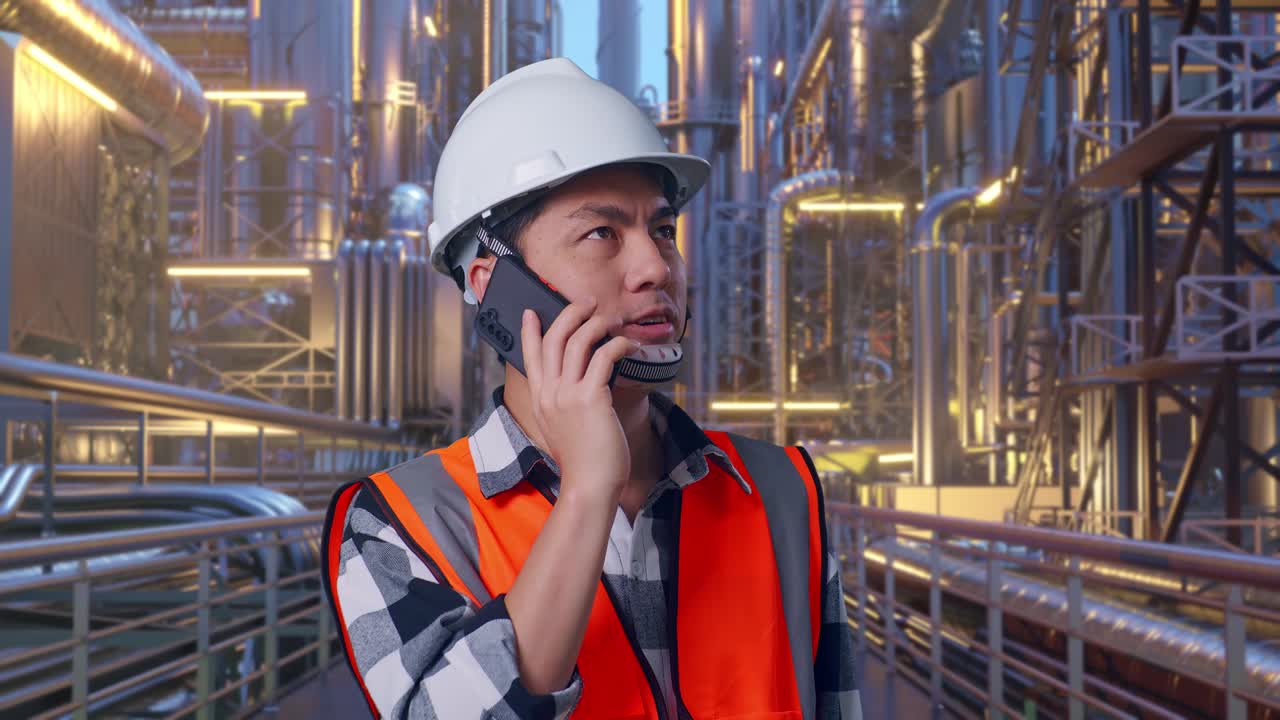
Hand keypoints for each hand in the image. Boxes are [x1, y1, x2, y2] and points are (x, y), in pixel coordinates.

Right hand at [521, 298, 638, 502]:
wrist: (589, 485)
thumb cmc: (583, 462)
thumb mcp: (560, 429)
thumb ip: (561, 406)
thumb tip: (575, 387)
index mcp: (539, 400)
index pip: (529, 356)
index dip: (530, 331)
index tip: (531, 312)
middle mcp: (549, 393)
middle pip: (553, 339)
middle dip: (570, 314)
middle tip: (586, 303)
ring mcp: (567, 394)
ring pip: (578, 341)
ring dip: (597, 323)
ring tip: (611, 320)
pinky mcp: (591, 398)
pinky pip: (604, 356)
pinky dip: (618, 344)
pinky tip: (629, 346)